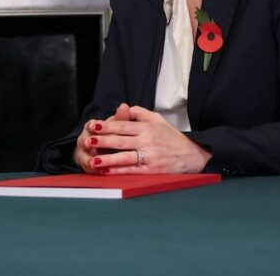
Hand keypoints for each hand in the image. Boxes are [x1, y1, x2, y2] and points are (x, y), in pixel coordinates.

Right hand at [73, 103, 132, 171]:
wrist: (99, 150)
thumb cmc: (110, 135)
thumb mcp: (115, 125)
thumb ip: (120, 118)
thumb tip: (124, 106)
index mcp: (91, 128)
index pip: (90, 126)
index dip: (92, 126)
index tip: (94, 125)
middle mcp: (85, 141)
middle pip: (86, 141)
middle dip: (89, 142)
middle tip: (89, 142)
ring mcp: (85, 154)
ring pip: (85, 157)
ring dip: (89, 159)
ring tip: (93, 162)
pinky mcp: (89, 166)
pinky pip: (91, 169)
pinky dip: (95, 170)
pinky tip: (99, 172)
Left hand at [88, 105, 210, 173]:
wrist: (193, 155)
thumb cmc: (172, 137)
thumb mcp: (158, 119)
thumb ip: (140, 112)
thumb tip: (123, 107)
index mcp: (147, 128)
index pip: (123, 126)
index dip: (107, 126)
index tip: (93, 126)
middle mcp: (148, 141)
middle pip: (121, 141)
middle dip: (103, 141)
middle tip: (87, 141)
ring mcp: (150, 156)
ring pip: (125, 157)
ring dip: (108, 159)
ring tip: (93, 160)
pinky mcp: (152, 170)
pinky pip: (132, 171)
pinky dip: (118, 172)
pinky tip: (106, 172)